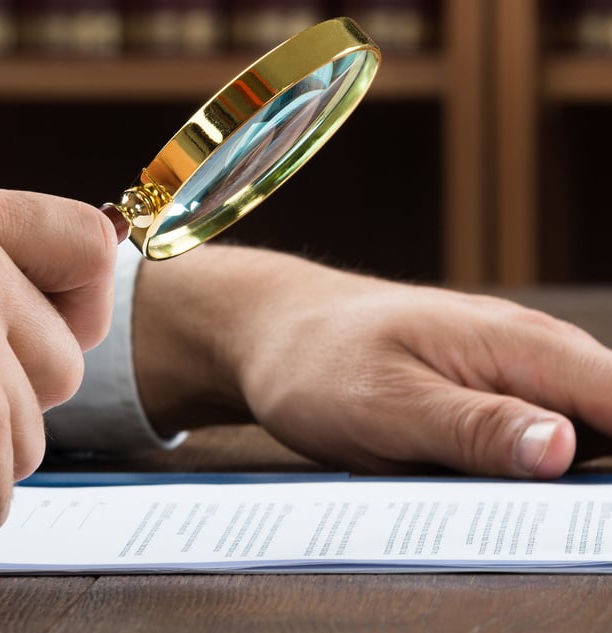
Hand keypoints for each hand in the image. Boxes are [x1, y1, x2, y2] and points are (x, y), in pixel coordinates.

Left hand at [133, 245, 611, 478]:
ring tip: (462, 484)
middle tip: (504, 499)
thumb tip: (564, 449)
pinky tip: (469, 481)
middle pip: (607, 424)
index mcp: (520, 346)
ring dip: (547, 481)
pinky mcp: (479, 392)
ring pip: (569, 436)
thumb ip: (475, 426)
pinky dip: (512, 469)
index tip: (581, 507)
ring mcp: (505, 371)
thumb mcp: (388, 404)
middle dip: (584, 485)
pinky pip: (523, 436)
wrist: (272, 332)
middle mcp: (528, 353)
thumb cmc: (318, 360)